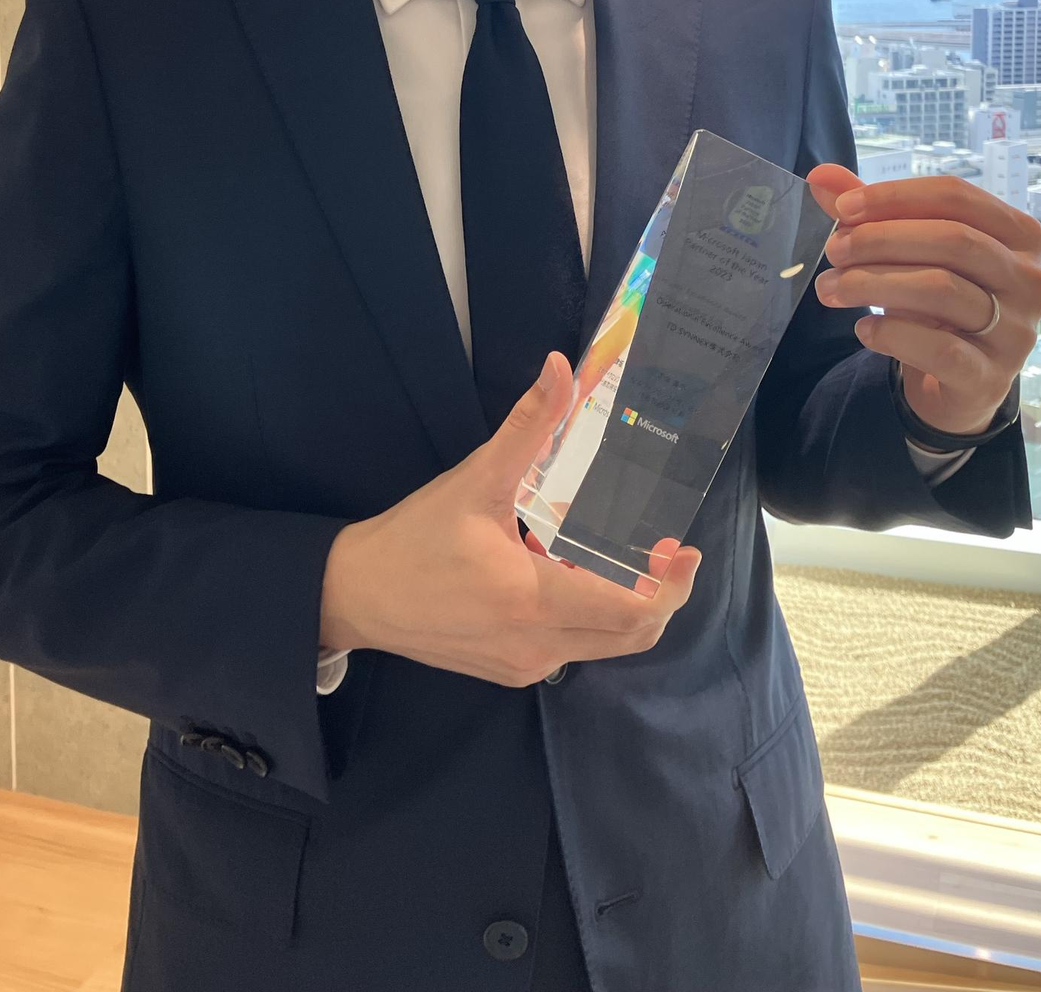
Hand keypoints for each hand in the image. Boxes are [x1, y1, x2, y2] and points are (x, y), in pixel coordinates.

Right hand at [318, 351, 701, 685]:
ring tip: (610, 553)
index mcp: (531, 600)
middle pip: (630, 638)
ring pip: (601, 645)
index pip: (630, 613)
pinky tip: (564, 572)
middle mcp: (536, 645)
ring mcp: (524, 666)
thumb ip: (528, 425)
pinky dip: (586, 616)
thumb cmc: (415, 537)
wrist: (357, 595)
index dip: (671, 585)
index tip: (683, 548)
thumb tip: (561, 367)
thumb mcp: (476, 478)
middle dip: (659, 596)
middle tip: (663, 551)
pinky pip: (571, 648)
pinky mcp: (510, 672)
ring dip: (621, 605)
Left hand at [805, 164, 1040, 438]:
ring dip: (873, 284)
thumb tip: (821, 175)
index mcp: (1020, 235)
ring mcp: (1018, 332)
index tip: (843, 208)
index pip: (957, 197)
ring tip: (830, 288)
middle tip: (833, 251)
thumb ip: (873, 214)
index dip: (896, 197)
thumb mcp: (911, 254)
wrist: (955, 384)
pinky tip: (862, 329)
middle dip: (881, 239)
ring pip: (943, 290)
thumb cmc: (937, 304)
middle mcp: (1031, 280)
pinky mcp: (992, 378)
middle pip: (953, 240)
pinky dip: (892, 333)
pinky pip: (940, 349)